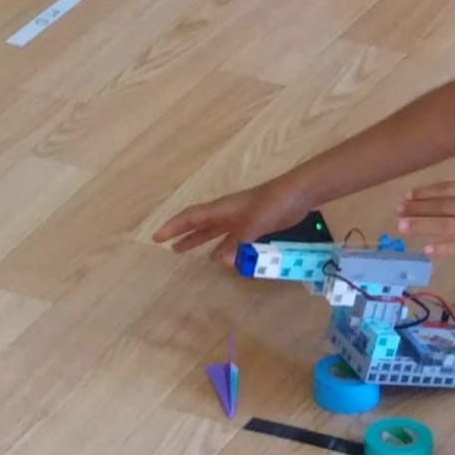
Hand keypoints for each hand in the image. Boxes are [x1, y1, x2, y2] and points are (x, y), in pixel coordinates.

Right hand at [153, 181, 308, 261]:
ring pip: (214, 232)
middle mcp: (228, 213)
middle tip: (166, 246)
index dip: (173, 226)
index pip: (191, 217)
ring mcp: (241, 219)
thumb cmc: (273, 203)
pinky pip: (232, 239)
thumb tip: (218, 261)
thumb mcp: (254, 223)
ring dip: (199, 241)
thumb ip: (238, 242)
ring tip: (183, 252)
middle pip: (199, 224)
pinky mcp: (254, 225)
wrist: (297, 194)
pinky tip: (221, 258)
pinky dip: (223, 248)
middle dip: (182, 234)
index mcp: (223, 209)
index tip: (157, 237)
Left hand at [396, 180, 454, 261]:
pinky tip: (427, 249)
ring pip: (445, 225)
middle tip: (397, 211)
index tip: (407, 196)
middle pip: (442, 206)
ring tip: (403, 226)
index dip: (425, 193)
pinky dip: (442, 248)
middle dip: (417, 209)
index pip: (447, 189)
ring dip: (422, 226)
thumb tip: (440, 202)